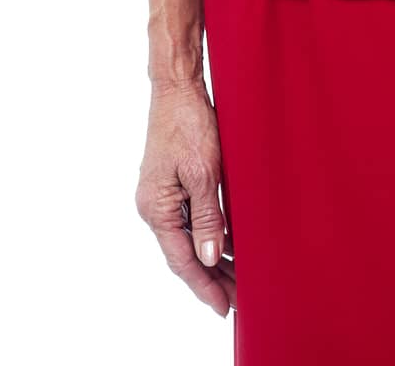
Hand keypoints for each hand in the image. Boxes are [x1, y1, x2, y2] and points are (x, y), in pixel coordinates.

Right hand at [135, 77, 235, 316]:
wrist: (177, 88)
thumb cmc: (188, 124)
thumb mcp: (204, 173)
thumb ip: (208, 218)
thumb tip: (210, 257)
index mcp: (157, 209)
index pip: (183, 260)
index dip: (204, 286)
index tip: (224, 306)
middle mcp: (155, 207)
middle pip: (185, 254)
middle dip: (212, 277)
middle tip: (239, 298)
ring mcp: (162, 196)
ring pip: (189, 238)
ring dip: (212, 257)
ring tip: (238, 277)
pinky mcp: (171, 184)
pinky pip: (190, 219)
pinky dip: (210, 233)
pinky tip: (228, 244)